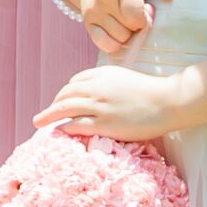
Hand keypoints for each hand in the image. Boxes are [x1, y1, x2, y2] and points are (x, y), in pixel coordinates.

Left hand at [36, 60, 204, 144]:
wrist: (167, 101)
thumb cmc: (150, 91)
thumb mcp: (123, 78)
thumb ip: (106, 81)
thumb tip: (92, 90)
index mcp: (101, 74)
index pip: (75, 82)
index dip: (65, 93)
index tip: (62, 102)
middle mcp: (96, 87)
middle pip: (65, 94)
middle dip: (54, 104)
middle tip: (45, 114)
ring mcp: (99, 106)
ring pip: (65, 108)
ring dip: (49, 115)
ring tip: (38, 121)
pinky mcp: (104, 123)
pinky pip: (77, 125)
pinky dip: (64, 128)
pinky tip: (59, 131)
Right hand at [51, 0, 171, 58]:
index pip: (136, 17)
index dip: (146, 17)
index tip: (146, 8)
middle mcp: (104, 0)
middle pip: (129, 30)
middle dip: (137, 25)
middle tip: (134, 12)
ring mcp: (93, 12)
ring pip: (118, 39)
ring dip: (126, 33)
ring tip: (124, 18)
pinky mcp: (87, 22)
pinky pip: (104, 45)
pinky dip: (113, 42)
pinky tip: (116, 30)